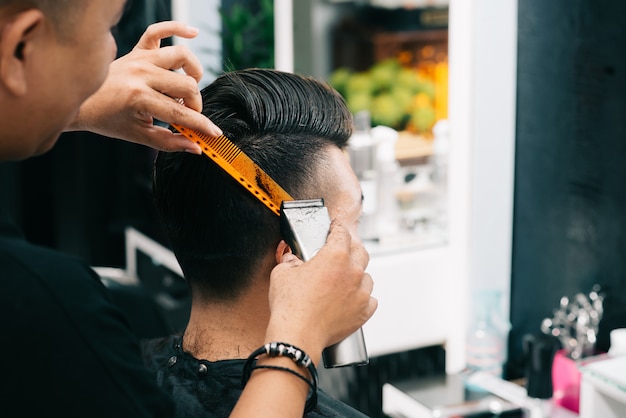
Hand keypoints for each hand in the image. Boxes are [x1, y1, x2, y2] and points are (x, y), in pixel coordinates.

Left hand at [67, 21, 220, 152]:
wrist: (80, 102)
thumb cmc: (107, 120)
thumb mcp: (139, 136)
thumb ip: (169, 142)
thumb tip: (196, 147)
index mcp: (139, 97)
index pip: (180, 112)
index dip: (200, 124)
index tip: (214, 133)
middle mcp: (141, 73)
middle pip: (187, 85)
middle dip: (195, 104)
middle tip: (187, 114)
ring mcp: (139, 58)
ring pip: (181, 56)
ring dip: (193, 72)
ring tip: (188, 88)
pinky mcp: (137, 49)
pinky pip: (159, 30)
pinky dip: (177, 27)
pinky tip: (193, 33)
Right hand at [265, 222, 376, 364]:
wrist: (298, 335)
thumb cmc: (290, 305)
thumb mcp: (281, 273)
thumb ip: (290, 261)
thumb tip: (292, 260)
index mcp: (335, 256)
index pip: (342, 232)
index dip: (337, 228)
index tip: (335, 228)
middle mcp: (352, 271)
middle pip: (361, 251)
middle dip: (351, 248)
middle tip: (342, 250)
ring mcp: (361, 293)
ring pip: (366, 276)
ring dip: (357, 275)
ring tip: (344, 280)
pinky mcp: (364, 312)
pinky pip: (370, 299)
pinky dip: (362, 298)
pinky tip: (351, 300)